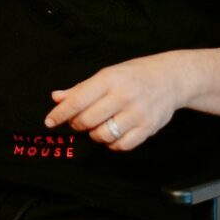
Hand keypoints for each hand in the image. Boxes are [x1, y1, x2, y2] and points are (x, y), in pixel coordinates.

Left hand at [44, 53, 183, 150]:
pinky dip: (112, 144)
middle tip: (78, 121)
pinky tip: (112, 134)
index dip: (60, 114)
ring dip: (94, 134)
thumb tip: (56, 98)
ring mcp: (137, 113)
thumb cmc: (134, 75)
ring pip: (103, 135)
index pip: (78, 100)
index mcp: (110, 79)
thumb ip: (81, 88)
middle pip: (88, 120)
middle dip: (77, 124)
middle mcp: (123, 96)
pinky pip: (121, 145)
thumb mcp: (107, 74)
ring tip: (98, 126)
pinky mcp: (148, 128)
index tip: (49, 122)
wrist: (170, 78)